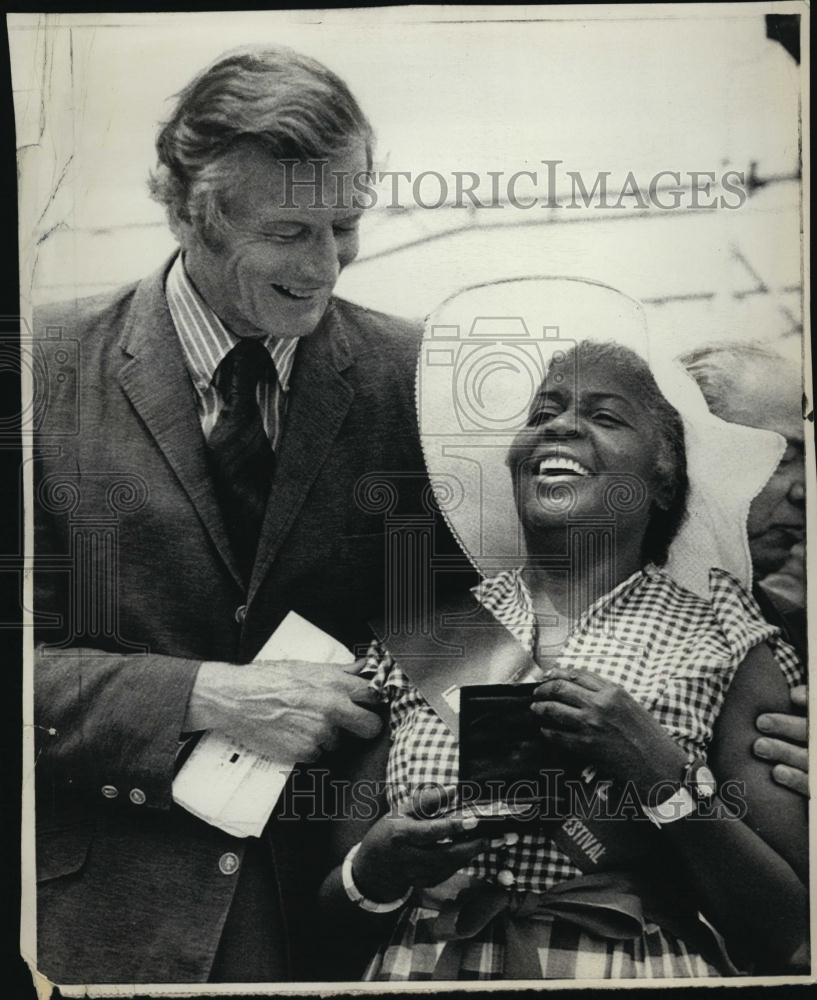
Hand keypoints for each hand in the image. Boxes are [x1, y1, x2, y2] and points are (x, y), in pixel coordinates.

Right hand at [184, 657, 381, 760]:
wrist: (235, 698)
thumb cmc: (267, 679)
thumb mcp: (306, 667)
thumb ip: (340, 671)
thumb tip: (365, 667)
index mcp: (334, 684)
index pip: (374, 696)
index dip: (373, 702)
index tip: (371, 705)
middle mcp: (331, 709)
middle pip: (370, 727)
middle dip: (364, 727)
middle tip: (352, 724)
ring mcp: (319, 733)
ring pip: (339, 742)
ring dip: (328, 736)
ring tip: (303, 721)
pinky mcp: (304, 752)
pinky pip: (318, 754)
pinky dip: (309, 747)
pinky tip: (293, 733)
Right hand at [352, 786, 489, 901]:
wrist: (373, 869)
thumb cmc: (388, 832)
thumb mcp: (401, 812)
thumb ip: (428, 802)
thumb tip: (454, 790)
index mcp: (403, 835)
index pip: (432, 831)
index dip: (454, 827)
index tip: (474, 821)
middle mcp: (411, 857)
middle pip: (448, 854)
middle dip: (476, 846)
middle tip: (499, 837)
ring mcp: (419, 874)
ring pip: (452, 865)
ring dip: (475, 853)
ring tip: (496, 840)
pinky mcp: (426, 883)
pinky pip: (449, 871)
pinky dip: (464, 860)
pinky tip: (477, 849)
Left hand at [531, 667, 685, 794]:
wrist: (657, 763)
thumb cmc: (648, 734)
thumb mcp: (631, 704)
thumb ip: (608, 693)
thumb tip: (582, 686)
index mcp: (612, 691)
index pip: (577, 674)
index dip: (558, 673)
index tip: (548, 675)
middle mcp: (599, 704)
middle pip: (561, 688)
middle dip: (544, 688)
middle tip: (537, 691)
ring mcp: (591, 724)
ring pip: (554, 709)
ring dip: (541, 707)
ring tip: (536, 708)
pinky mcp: (586, 745)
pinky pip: (558, 735)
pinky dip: (547, 731)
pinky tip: (545, 730)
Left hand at [754, 684, 807, 796]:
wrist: (814, 776)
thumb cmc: (799, 738)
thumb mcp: (806, 719)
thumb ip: (807, 702)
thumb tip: (794, 696)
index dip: (811, 701)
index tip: (792, 697)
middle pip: (812, 735)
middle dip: (788, 727)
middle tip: (761, 722)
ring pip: (808, 760)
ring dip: (784, 751)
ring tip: (759, 746)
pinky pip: (811, 786)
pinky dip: (796, 779)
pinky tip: (777, 772)